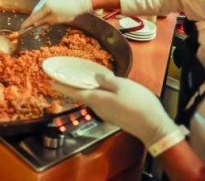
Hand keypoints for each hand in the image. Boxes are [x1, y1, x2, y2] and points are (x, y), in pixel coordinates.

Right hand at [22, 0, 91, 27]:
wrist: (79, 1)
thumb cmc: (69, 11)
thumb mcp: (57, 19)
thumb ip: (45, 21)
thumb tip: (36, 24)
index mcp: (46, 6)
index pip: (34, 16)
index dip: (28, 22)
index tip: (22, 27)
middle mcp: (44, 1)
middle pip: (36, 12)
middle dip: (33, 19)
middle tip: (30, 27)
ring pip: (40, 9)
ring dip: (39, 16)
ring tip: (40, 23)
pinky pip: (44, 6)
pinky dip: (43, 12)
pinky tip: (45, 17)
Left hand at [54, 73, 179, 147]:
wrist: (153, 127)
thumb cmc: (137, 104)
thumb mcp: (121, 85)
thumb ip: (106, 81)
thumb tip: (95, 78)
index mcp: (96, 99)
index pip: (74, 92)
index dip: (62, 87)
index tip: (51, 83)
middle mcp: (98, 108)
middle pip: (83, 96)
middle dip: (75, 87)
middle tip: (68, 77)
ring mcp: (107, 114)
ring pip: (94, 100)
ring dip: (88, 91)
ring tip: (86, 80)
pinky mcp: (115, 117)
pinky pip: (103, 103)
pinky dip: (99, 95)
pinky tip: (105, 90)